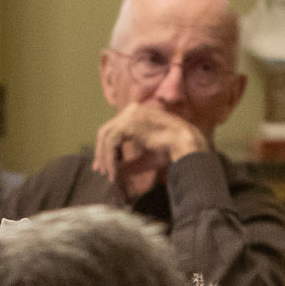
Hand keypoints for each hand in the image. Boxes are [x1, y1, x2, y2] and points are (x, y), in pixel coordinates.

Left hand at [91, 99, 207, 198]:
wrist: (183, 143)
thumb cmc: (169, 150)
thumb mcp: (145, 159)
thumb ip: (129, 165)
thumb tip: (114, 174)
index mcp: (135, 114)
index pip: (114, 130)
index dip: (106, 148)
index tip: (105, 166)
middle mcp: (131, 111)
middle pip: (106, 131)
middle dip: (101, 152)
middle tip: (101, 171)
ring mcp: (129, 115)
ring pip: (106, 137)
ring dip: (105, 158)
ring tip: (109, 175)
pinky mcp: (128, 123)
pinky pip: (111, 142)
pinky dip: (110, 158)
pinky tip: (113, 171)